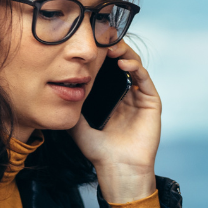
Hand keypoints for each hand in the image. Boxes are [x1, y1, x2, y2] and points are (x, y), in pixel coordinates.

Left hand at [70, 41, 160, 203]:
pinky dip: (135, 67)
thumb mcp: (77, 124)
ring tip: (111, 46)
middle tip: (101, 38)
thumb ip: (70, 107)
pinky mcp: (152, 102)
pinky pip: (144, 79)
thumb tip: (55, 90)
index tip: (88, 44)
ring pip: (134, 66)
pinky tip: (123, 62)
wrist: (117, 169)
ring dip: (124, 53)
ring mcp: (140, 97)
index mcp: (111, 97)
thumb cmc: (98, 151)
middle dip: (112, 48)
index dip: (100, 56)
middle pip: (121, 63)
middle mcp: (127, 94)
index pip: (107, 69)